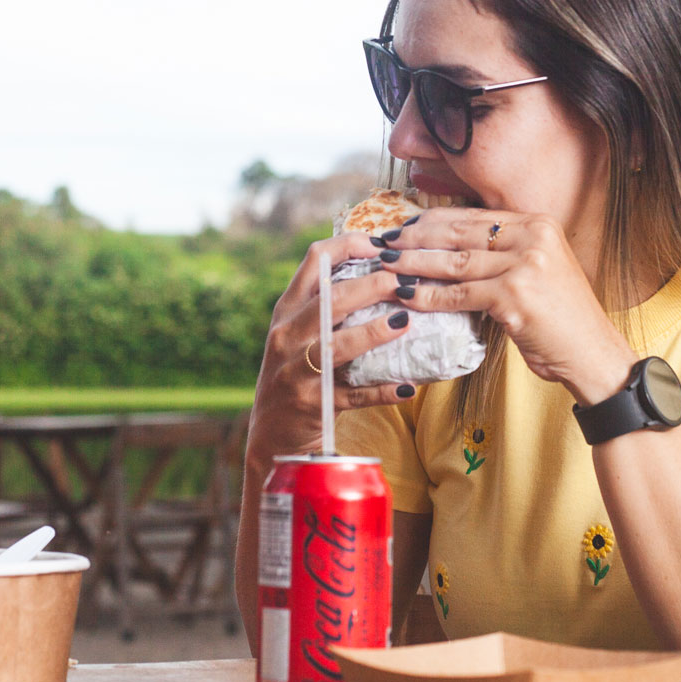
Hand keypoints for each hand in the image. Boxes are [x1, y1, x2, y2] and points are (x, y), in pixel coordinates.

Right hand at [248, 232, 417, 470]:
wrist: (272, 436)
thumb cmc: (295, 374)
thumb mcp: (298, 334)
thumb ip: (325, 305)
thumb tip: (380, 269)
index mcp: (286, 310)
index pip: (315, 261)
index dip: (350, 245)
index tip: (382, 246)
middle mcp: (286, 336)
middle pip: (330, 299)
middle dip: (372, 285)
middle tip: (405, 282)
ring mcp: (296, 371)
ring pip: (337, 345)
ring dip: (373, 332)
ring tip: (405, 323)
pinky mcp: (313, 405)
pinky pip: (354, 395)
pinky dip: (382, 391)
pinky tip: (408, 387)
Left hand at [376, 208, 636, 405]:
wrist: (592, 354)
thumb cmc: (561, 318)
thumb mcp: (539, 269)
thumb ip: (504, 251)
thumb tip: (450, 244)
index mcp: (538, 224)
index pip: (473, 217)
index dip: (433, 220)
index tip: (405, 226)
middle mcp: (533, 237)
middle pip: (459, 233)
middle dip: (416, 238)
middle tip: (385, 243)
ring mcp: (525, 265)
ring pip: (454, 261)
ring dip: (413, 264)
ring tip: (385, 266)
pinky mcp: (514, 296)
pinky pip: (459, 294)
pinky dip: (428, 296)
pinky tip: (405, 297)